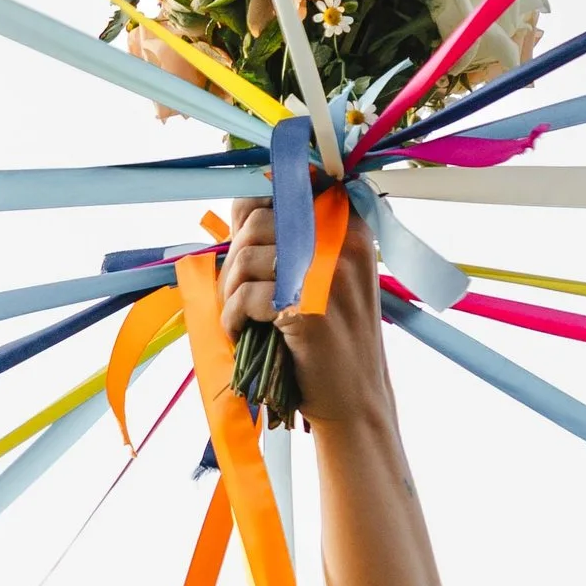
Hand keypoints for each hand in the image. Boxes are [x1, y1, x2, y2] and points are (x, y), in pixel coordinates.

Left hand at [218, 195, 395, 438]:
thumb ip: (295, 238)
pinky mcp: (307, 309)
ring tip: (238, 317)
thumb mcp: (329, 276)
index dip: (250, 211)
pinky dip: (231, 318)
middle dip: (234, 259)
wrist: (358, 401)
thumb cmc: (334, 339)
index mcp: (350, 223)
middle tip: (235, 293)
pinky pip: (246, 296)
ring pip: (246, 257)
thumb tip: (239, 211)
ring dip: (228, 292)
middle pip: (258, 222)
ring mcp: (328, 272)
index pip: (285, 184)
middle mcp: (343, 238)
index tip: (244, 244)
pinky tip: (240, 334)